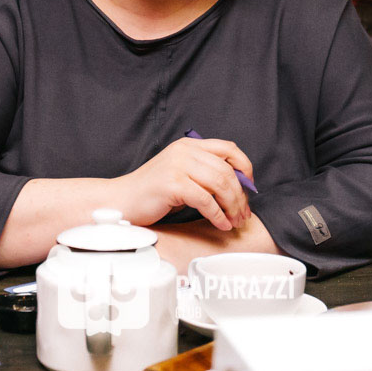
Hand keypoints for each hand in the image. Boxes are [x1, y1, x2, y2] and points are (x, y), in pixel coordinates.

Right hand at [112, 138, 253, 231]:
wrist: (122, 201)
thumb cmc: (153, 193)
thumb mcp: (181, 174)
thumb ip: (204, 173)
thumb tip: (239, 187)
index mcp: (188, 145)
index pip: (229, 148)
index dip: (245, 167)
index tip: (250, 188)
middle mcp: (184, 151)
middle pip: (227, 170)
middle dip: (240, 196)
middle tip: (244, 214)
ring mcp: (178, 166)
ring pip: (220, 184)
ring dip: (232, 206)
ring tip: (234, 221)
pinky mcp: (172, 184)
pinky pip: (206, 201)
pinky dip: (218, 215)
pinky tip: (221, 225)